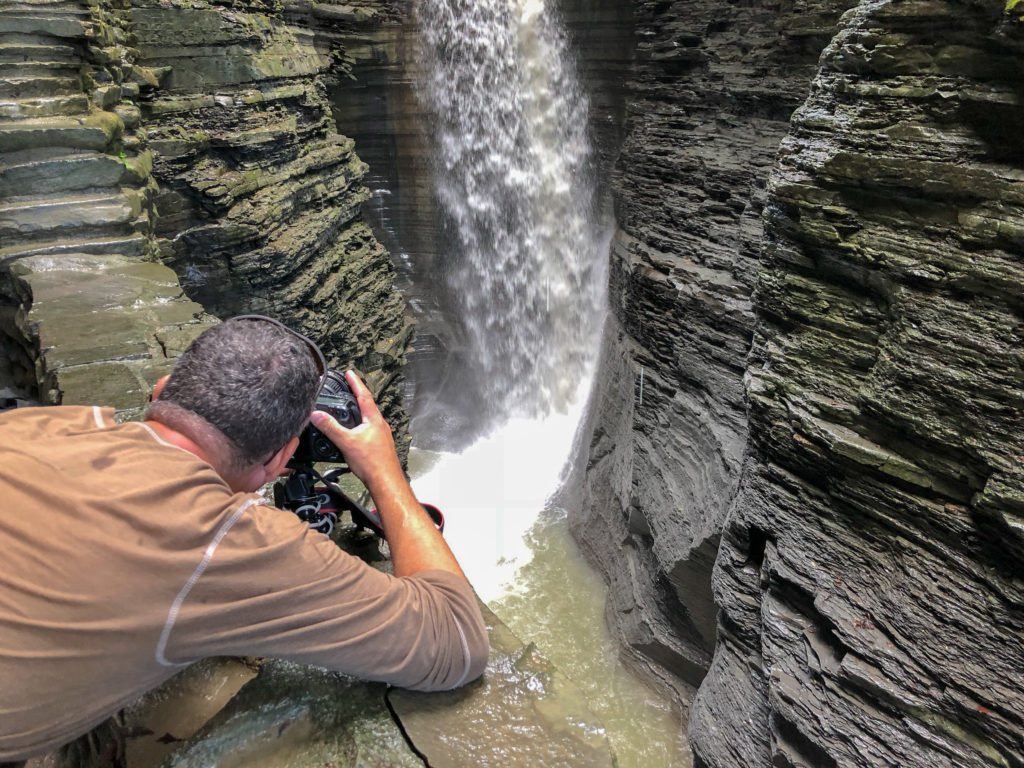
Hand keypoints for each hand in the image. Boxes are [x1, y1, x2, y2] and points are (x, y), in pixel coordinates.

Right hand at [309, 371, 404, 493]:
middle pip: (368, 404)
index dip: (355, 382)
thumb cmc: (372, 463)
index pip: (364, 394)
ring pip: (369, 418)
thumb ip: (331, 427)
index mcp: (374, 419)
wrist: (385, 481)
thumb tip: (317, 415)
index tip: (349, 373)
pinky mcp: (379, 445)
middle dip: (357, 394)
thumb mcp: (347, 442)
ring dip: (359, 410)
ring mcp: (381, 435)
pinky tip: (354, 431)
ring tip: (350, 406)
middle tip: (349, 386)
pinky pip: (368, 429)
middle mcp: (380, 424)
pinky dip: (360, 424)